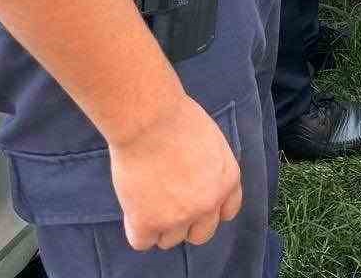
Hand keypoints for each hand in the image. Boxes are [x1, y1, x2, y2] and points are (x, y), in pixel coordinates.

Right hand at [109, 93, 241, 250]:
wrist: (149, 119)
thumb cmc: (176, 120)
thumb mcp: (211, 143)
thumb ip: (211, 170)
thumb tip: (199, 184)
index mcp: (228, 180)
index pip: (226, 212)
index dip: (208, 210)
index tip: (193, 203)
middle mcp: (209, 203)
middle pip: (201, 234)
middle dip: (185, 224)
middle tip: (166, 205)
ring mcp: (179, 216)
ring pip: (169, 240)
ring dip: (158, 225)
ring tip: (146, 197)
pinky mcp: (148, 222)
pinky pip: (141, 242)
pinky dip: (135, 229)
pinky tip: (132, 207)